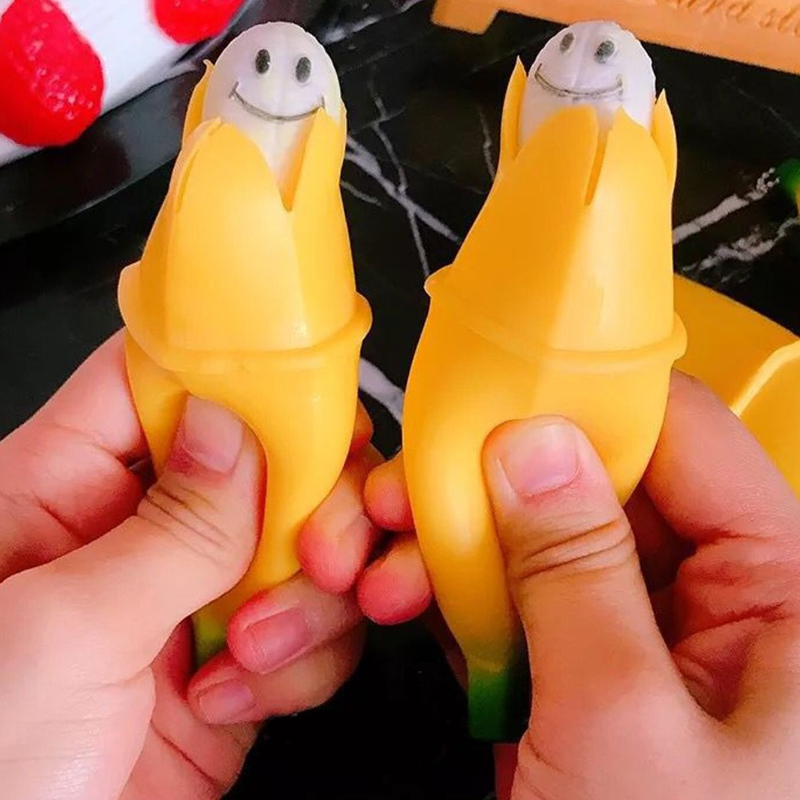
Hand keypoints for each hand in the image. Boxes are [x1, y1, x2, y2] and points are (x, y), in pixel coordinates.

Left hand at [0, 333, 369, 799]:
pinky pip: (317, 627)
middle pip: (263, 458)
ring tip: (254, 653)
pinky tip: (237, 701)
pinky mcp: (242, 660)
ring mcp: (195, 596)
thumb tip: (234, 424)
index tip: (306, 384)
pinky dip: (303, 663)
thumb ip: (169, 527)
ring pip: (306, 544)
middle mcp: (138, 531)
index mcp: (65, 487)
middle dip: (312, 502)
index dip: (232, 366)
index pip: (156, 379)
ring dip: (308, 599)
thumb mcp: (65, 631)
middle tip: (321, 548)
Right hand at [347, 372, 799, 798]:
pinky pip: (520, 595)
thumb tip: (534, 450)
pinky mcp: (583, 673)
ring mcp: (638, 637)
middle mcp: (716, 604)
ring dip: (464, 540)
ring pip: (545, 537)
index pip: (683, 440)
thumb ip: (578, 571)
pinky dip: (459, 593)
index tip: (504, 387)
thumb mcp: (627, 728)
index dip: (594, 402)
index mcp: (781, 595)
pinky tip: (408, 598)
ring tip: (394, 557)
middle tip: (422, 484)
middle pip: (601, 483)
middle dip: (499, 479)